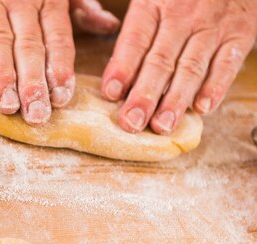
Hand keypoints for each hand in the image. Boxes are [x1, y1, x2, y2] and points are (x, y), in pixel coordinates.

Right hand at [0, 0, 119, 124]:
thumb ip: (79, 6)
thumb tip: (108, 26)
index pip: (57, 37)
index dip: (60, 67)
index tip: (62, 97)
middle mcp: (21, 0)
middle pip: (29, 45)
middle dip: (33, 81)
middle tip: (36, 113)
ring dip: (2, 73)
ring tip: (6, 104)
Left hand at [101, 0, 256, 134]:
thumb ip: (134, 31)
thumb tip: (115, 79)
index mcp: (153, 3)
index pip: (135, 40)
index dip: (122, 68)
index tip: (110, 93)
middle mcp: (182, 16)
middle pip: (159, 60)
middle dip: (144, 95)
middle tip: (132, 121)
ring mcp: (212, 26)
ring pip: (191, 67)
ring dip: (175, 100)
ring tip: (162, 125)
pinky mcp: (239, 33)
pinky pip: (226, 63)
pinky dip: (215, 87)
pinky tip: (202, 108)